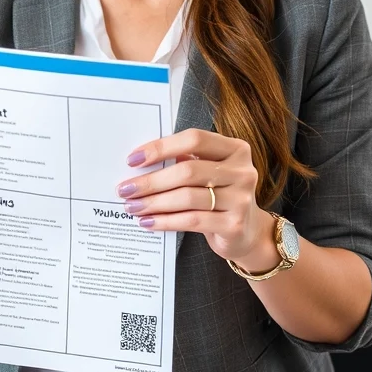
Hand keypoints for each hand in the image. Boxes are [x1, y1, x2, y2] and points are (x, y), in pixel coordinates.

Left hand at [115, 128, 278, 269]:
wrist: (246, 232)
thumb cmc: (219, 196)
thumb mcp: (207, 173)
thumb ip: (183, 161)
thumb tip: (141, 160)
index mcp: (235, 149)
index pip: (194, 139)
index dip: (161, 147)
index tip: (133, 159)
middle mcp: (242, 171)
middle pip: (187, 171)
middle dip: (151, 181)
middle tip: (125, 189)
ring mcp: (241, 199)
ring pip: (187, 197)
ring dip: (154, 203)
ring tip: (133, 206)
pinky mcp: (234, 225)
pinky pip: (192, 221)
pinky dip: (165, 221)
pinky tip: (148, 222)